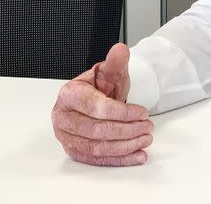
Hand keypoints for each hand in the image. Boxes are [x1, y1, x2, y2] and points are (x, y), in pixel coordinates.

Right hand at [51, 43, 153, 165]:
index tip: (143, 112)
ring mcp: (66, 136)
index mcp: (69, 94)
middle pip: (96, 130)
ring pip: (97, 147)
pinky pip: (97, 160)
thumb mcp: (109, 71)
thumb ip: (116, 62)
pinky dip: (119, 159)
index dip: (122, 112)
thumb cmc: (100, 86)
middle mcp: (63, 117)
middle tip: (147, 127)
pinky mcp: (74, 150)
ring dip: (125, 146)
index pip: (96, 107)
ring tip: (145, 139)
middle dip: (127, 130)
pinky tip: (136, 155)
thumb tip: (120, 50)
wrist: (94, 99)